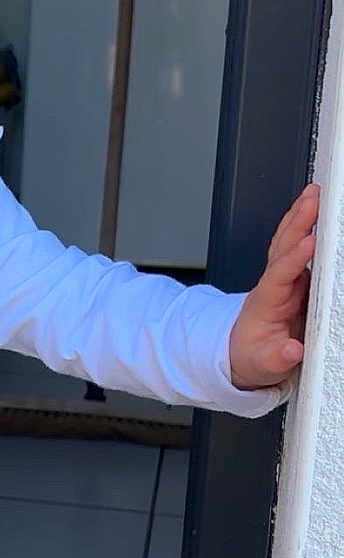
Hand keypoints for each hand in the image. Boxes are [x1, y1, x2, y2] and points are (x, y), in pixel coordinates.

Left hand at [229, 183, 318, 390]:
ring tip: (314, 192)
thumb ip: (276, 358)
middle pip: (284, 248)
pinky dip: (305, 225)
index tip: (309, 242)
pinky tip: (313, 208)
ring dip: (300, 215)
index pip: (280, 275)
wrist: (241, 353)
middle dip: (299, 222)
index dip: (294, 259)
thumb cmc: (252, 357)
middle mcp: (273, 284)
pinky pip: (297, 246)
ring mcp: (283, 278)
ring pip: (289, 241)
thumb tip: (292, 350)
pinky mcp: (294, 277)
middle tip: (315, 198)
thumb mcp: (262, 366)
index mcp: (266, 303)